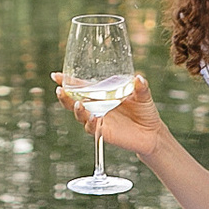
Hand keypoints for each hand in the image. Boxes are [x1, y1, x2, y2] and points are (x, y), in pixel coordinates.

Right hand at [51, 71, 168, 158]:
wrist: (152, 133)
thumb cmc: (145, 111)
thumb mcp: (144, 95)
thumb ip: (141, 87)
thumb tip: (138, 77)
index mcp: (102, 95)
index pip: (81, 87)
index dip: (68, 81)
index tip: (56, 75)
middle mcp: (97, 107)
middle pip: (74, 101)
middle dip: (65, 96)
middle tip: (60, 89)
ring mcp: (98, 120)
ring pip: (81, 115)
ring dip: (77, 110)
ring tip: (77, 104)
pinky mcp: (104, 132)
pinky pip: (92, 128)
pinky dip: (90, 123)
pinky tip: (91, 118)